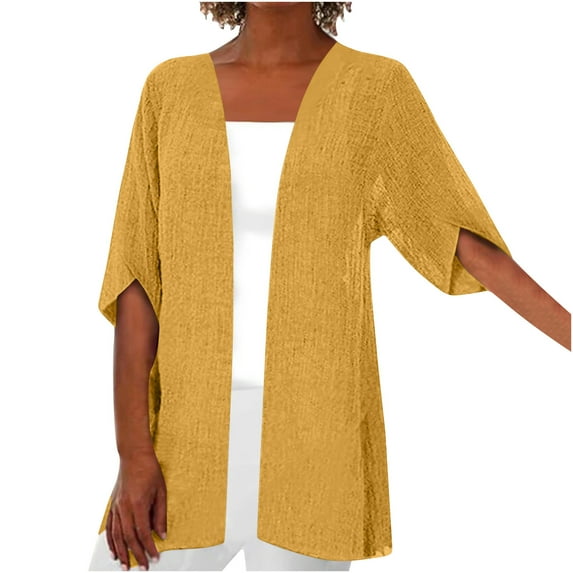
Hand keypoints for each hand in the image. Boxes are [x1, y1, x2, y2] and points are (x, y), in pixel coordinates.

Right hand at [106, 452, 166, 570]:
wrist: (134, 456)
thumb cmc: (149, 470)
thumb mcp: (161, 492)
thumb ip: (160, 515)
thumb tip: (162, 534)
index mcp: (138, 504)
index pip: (143, 533)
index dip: (149, 548)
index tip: (154, 558)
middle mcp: (124, 508)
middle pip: (129, 538)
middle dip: (136, 555)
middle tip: (143, 567)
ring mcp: (116, 507)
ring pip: (117, 536)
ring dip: (121, 553)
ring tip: (126, 566)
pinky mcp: (112, 505)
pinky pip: (110, 527)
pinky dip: (111, 541)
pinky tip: (114, 551)